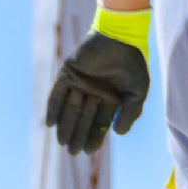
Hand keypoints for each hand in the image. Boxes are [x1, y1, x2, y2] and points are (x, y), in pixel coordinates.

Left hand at [44, 14, 150, 155]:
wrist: (120, 36)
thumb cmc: (132, 63)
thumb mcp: (137, 93)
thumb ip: (130, 114)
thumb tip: (118, 134)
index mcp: (109, 99)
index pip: (99, 123)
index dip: (93, 138)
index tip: (87, 152)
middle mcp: (93, 92)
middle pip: (82, 120)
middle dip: (77, 136)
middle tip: (72, 153)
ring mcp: (79, 82)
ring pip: (69, 109)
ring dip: (65, 126)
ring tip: (62, 142)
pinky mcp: (68, 72)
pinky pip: (57, 93)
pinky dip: (53, 108)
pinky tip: (50, 124)